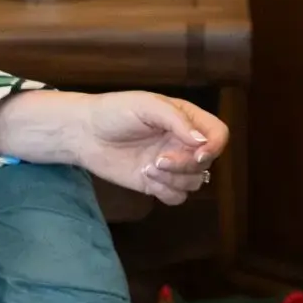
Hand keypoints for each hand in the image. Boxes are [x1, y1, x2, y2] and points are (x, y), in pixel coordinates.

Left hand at [0, 88, 228, 204]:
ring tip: (148, 167)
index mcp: (186, 119)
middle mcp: (183, 143)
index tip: (197, 153)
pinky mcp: (156, 183)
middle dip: (184, 165)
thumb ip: (176, 120)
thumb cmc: (114, 112)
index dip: (214, 146)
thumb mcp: (146, 106)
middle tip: (158, 159)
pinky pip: (176, 197)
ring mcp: (171, 165)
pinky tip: (146, 179)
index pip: (218, 134)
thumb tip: (202, 141)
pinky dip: (165, 192)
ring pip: (194, 183)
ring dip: (173, 179)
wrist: (84, 133)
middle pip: (206, 163)